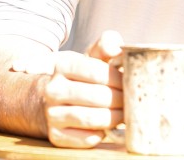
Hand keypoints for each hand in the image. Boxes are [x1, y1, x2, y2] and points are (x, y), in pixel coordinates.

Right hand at [12, 30, 124, 147]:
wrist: (56, 100)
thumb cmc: (84, 76)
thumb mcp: (93, 55)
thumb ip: (107, 44)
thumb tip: (117, 49)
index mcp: (63, 65)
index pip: (98, 72)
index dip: (119, 78)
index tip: (129, 81)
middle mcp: (53, 89)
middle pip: (98, 97)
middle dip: (121, 100)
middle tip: (131, 100)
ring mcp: (52, 114)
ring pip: (92, 119)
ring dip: (115, 118)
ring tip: (124, 113)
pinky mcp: (56, 136)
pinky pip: (87, 138)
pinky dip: (102, 134)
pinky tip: (107, 126)